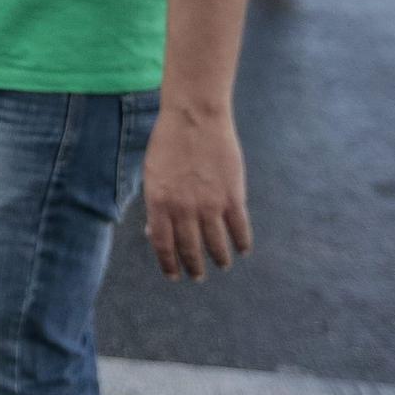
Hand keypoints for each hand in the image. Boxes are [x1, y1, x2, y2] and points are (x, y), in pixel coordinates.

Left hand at [142, 108, 252, 280]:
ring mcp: (210, 204)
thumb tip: (155, 234)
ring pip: (215, 244)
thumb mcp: (152, 174)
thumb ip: (155, 204)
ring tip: (221, 265)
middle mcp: (183, 208)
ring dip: (219, 258)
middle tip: (197, 276)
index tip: (174, 276)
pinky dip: (241, 242)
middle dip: (194, 267)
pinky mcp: (232, 196)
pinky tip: (241, 249)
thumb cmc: (168, 143)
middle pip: (189, 249)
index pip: (163, 245)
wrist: (194, 117)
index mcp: (159, 202)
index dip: (168, 264)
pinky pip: (239, 229)